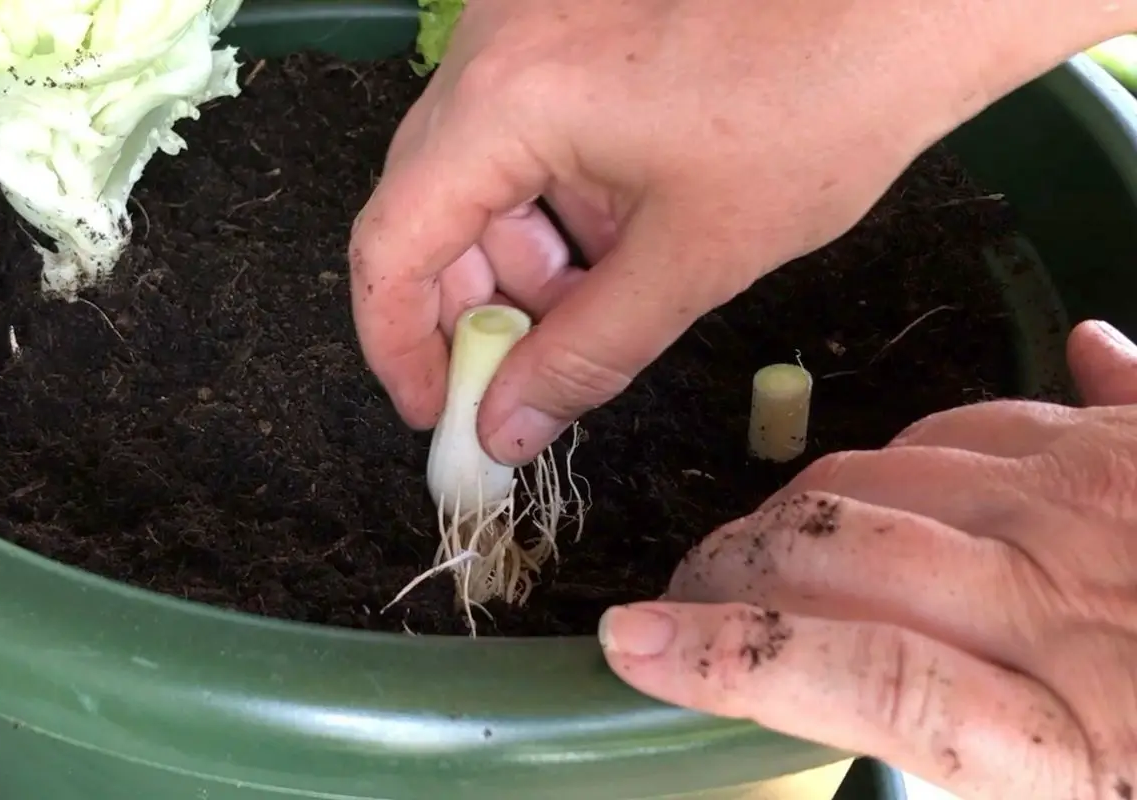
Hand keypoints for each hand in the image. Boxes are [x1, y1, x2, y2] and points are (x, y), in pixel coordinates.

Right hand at [348, 0, 1049, 465]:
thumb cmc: (821, 110)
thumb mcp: (693, 259)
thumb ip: (585, 354)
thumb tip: (505, 428)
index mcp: (506, 98)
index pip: (391, 240)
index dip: (395, 341)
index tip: (434, 407)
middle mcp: (493, 44)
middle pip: (428, 202)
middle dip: (471, 304)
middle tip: (524, 373)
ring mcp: (530, 20)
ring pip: (477, 169)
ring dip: (521, 255)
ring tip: (601, 299)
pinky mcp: (569, 17)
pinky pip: (523, 128)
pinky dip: (553, 199)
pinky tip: (618, 234)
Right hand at [597, 319, 1136, 799]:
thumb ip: (958, 743)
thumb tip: (886, 697)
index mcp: (1072, 736)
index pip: (859, 676)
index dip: (730, 654)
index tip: (629, 642)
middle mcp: (1071, 599)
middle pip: (846, 552)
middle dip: (735, 570)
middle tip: (689, 598)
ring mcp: (1105, 499)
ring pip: (892, 473)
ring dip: (806, 511)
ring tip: (776, 546)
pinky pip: (991, 417)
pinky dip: (924, 449)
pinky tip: (916, 471)